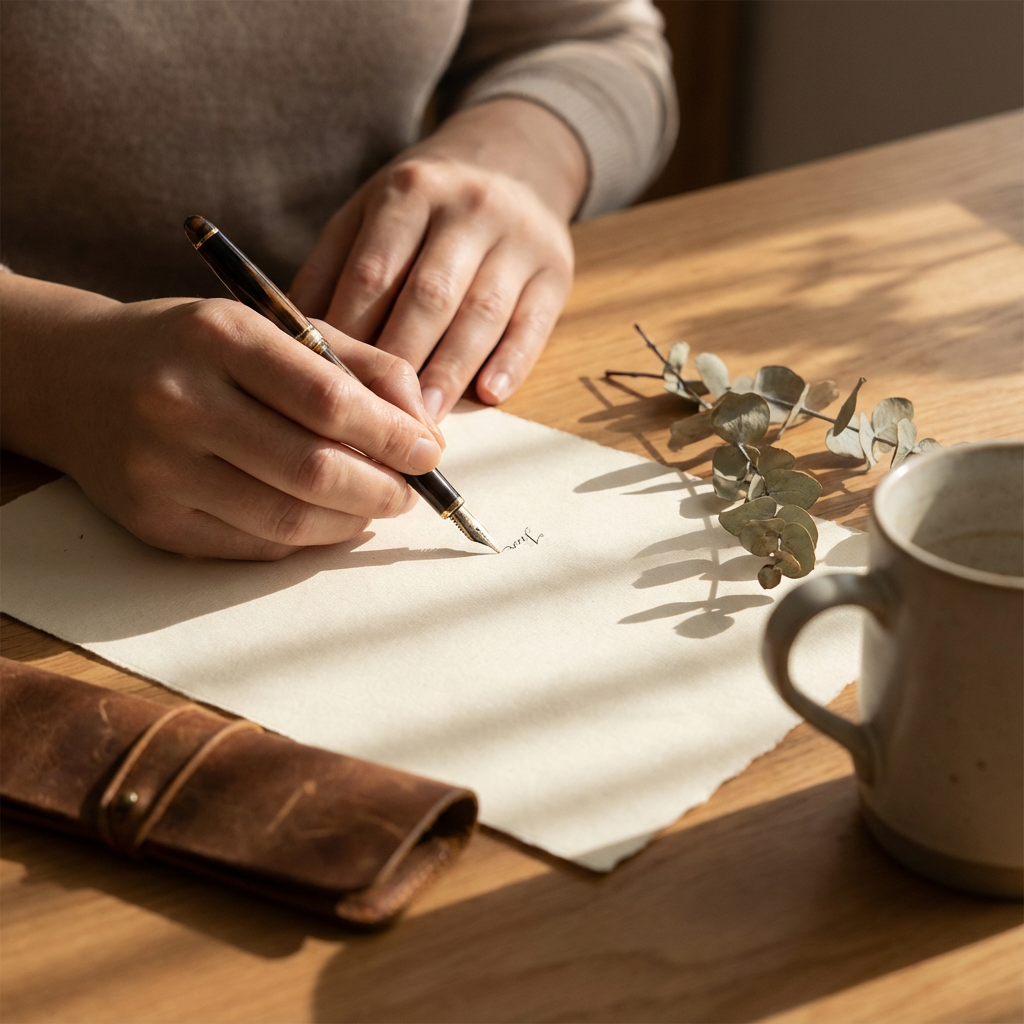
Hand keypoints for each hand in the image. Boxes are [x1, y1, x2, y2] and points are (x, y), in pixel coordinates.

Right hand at [0, 276, 443, 558]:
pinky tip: (325, 520)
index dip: (391, 435)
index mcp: (218, 337)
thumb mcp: (270, 328)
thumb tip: (424, 425)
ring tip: (375, 507)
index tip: (429, 453)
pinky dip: (306, 539)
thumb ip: (356, 364)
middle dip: (381, 489)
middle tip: (409, 491)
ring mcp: (159, 468)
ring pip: (286, 518)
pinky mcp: (152, 520)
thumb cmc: (192, 348)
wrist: (74, 377)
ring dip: (350, 522)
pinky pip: (254, 545)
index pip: (327, 399)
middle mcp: (180, 401)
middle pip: (310, 468)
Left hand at [290, 99, 586, 419]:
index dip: (353, 333)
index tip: (333, 385)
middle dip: (402, 360)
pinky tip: (490, 394)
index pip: (375, 273)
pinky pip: (534, 322)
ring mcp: (518, 238)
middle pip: (429, 295)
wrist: (513, 163)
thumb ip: (332, 269)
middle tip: (379, 417)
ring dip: (452, 371)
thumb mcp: (369, 213)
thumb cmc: (424, 209)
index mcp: (409, 193)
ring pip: (481, 313)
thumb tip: (290, 338)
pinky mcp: (556, 269)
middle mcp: (467, 208)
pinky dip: (512, 361)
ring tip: (426, 420)